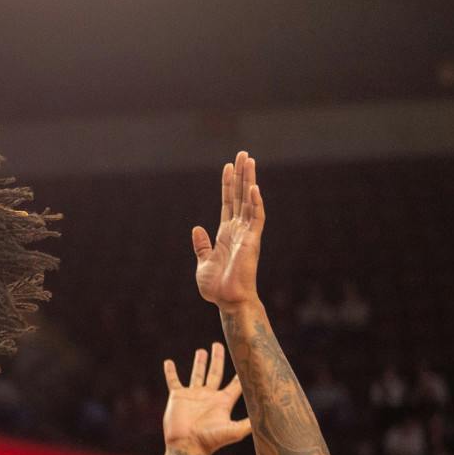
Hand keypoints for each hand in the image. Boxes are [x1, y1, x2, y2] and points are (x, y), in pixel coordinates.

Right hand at [162, 343, 251, 454]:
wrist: (187, 446)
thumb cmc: (210, 440)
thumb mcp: (233, 431)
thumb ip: (249, 423)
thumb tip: (269, 416)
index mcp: (223, 401)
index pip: (235, 384)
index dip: (241, 372)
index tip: (246, 358)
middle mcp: (209, 396)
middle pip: (215, 373)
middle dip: (218, 359)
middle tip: (218, 344)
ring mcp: (193, 396)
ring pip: (197, 374)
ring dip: (199, 363)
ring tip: (201, 351)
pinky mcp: (178, 397)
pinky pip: (173, 381)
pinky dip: (170, 372)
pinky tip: (168, 362)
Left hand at [192, 151, 264, 309]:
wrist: (228, 300)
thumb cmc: (216, 286)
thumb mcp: (203, 262)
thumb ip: (201, 245)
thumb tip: (197, 229)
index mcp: (225, 233)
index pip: (227, 202)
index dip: (227, 184)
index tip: (228, 166)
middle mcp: (238, 229)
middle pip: (240, 195)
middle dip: (241, 174)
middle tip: (243, 153)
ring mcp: (246, 234)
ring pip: (249, 201)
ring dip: (249, 180)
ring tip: (249, 160)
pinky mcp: (253, 241)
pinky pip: (256, 218)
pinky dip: (255, 203)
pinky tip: (253, 187)